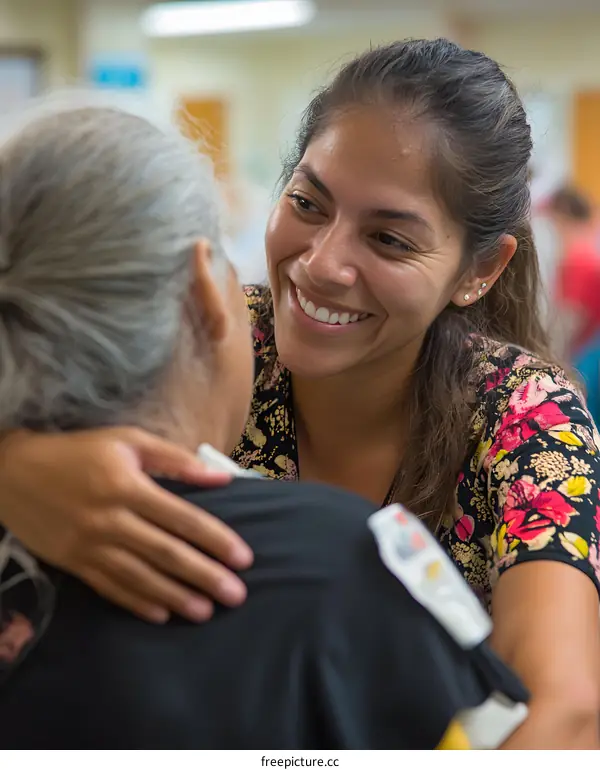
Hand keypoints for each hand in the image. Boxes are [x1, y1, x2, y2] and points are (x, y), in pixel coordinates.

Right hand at [0, 428, 253, 622]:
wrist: (12, 471)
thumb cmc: (79, 451)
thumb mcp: (128, 442)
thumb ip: (175, 459)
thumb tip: (221, 477)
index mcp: (127, 485)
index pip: (182, 517)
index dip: (215, 539)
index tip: (244, 558)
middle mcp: (110, 519)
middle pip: (165, 553)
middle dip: (204, 575)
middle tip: (236, 595)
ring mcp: (89, 545)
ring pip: (139, 576)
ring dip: (175, 596)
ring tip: (206, 611)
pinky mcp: (72, 563)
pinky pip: (109, 587)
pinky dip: (136, 602)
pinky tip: (161, 614)